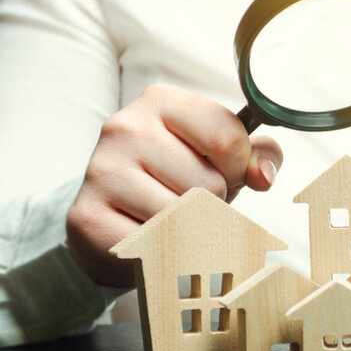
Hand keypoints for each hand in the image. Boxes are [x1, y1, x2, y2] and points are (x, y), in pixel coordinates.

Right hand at [65, 84, 282, 286]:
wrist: (113, 218)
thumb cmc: (176, 181)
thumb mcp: (221, 158)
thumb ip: (256, 155)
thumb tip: (263, 176)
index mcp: (162, 101)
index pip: (228, 138)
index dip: (239, 167)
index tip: (224, 173)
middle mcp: (126, 127)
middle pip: (208, 183)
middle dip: (213, 202)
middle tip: (191, 200)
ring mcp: (102, 170)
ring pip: (183, 216)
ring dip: (190, 228)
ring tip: (172, 218)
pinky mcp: (88, 215)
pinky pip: (154, 243)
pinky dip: (163, 249)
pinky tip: (148, 235)